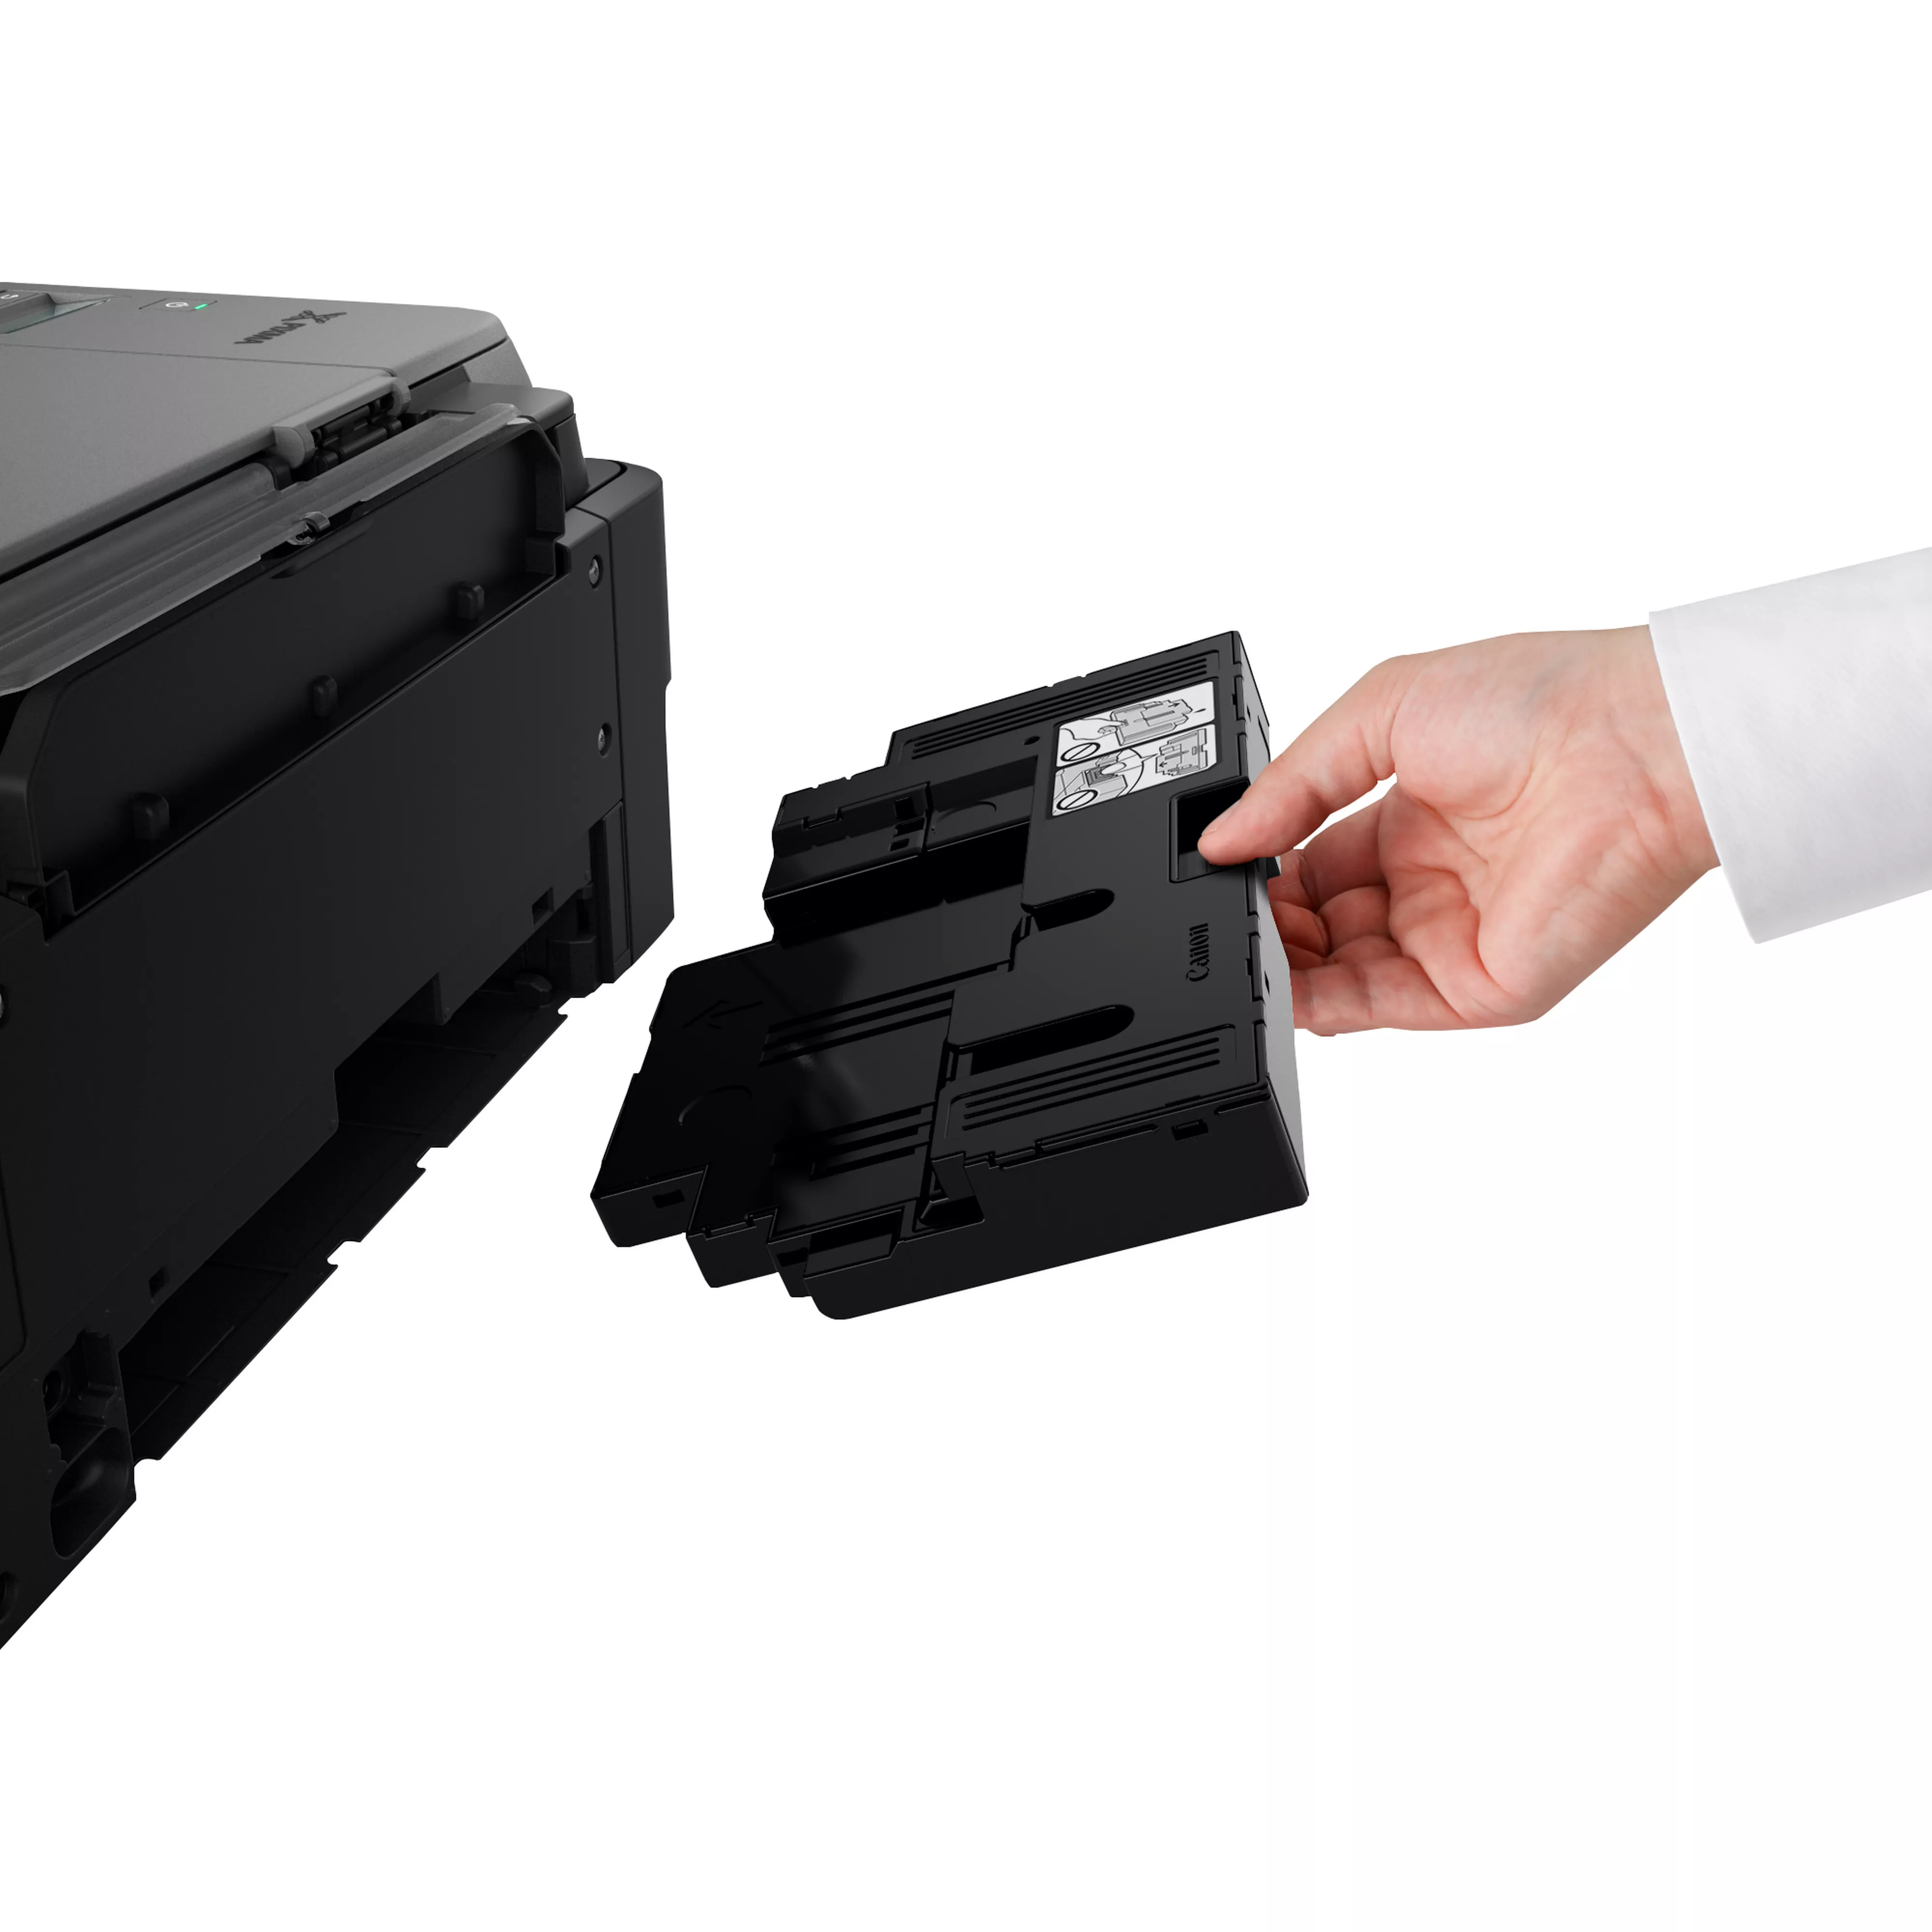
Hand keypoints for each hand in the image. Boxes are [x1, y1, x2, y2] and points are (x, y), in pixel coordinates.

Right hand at [1197, 626, 1716, 1032]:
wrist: (1638, 741)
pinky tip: (1276, 982)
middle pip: (1318, 929)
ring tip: (1236, 942)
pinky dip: (1319, 1005)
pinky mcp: (1480, 987)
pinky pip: (1380, 1010)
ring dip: (1281, 966)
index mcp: (1412, 818)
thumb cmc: (1540, 700)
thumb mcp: (1381, 711)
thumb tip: (1219, 837)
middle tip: (1217, 911)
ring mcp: (1454, 939)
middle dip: (1263, 924)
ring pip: (1338, 977)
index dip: (1261, 874)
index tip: (1215, 870)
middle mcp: (1432, 884)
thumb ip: (1293, 782)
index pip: (1312, 868)